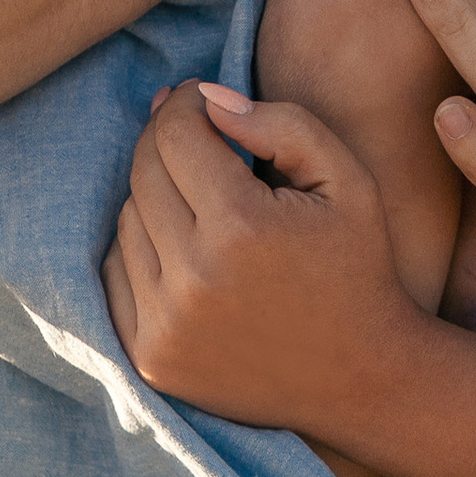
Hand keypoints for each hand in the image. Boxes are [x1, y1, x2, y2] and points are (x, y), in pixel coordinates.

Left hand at [103, 80, 422, 433]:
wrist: (360, 378)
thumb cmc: (356, 266)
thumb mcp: (346, 178)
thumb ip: (281, 124)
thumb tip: (207, 98)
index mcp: (240, 226)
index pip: (174, 134)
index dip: (183, 104)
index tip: (199, 101)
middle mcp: (191, 279)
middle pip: (142, 174)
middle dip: (168, 143)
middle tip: (198, 139)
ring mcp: (163, 325)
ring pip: (126, 222)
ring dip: (156, 198)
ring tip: (204, 202)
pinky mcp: (149, 357)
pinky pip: (116, 275)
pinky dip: (142, 251)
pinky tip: (185, 248)